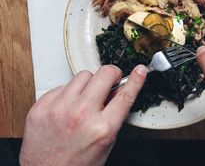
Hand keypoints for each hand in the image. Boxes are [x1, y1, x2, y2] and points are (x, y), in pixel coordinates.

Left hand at [20, 64, 146, 165]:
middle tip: (110, 81)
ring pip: (83, 75)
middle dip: (111, 75)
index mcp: (102, 128)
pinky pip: (62, 86)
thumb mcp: (106, 143)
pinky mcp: (42, 107)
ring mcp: (59, 109)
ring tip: (85, 98)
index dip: (136, 80)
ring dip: (89, 84)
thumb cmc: (77, 164)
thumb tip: (120, 90)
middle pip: (104, 74)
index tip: (139, 71)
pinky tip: (67, 106)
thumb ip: (114, 115)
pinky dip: (68, 93)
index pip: (125, 95)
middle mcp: (81, 115)